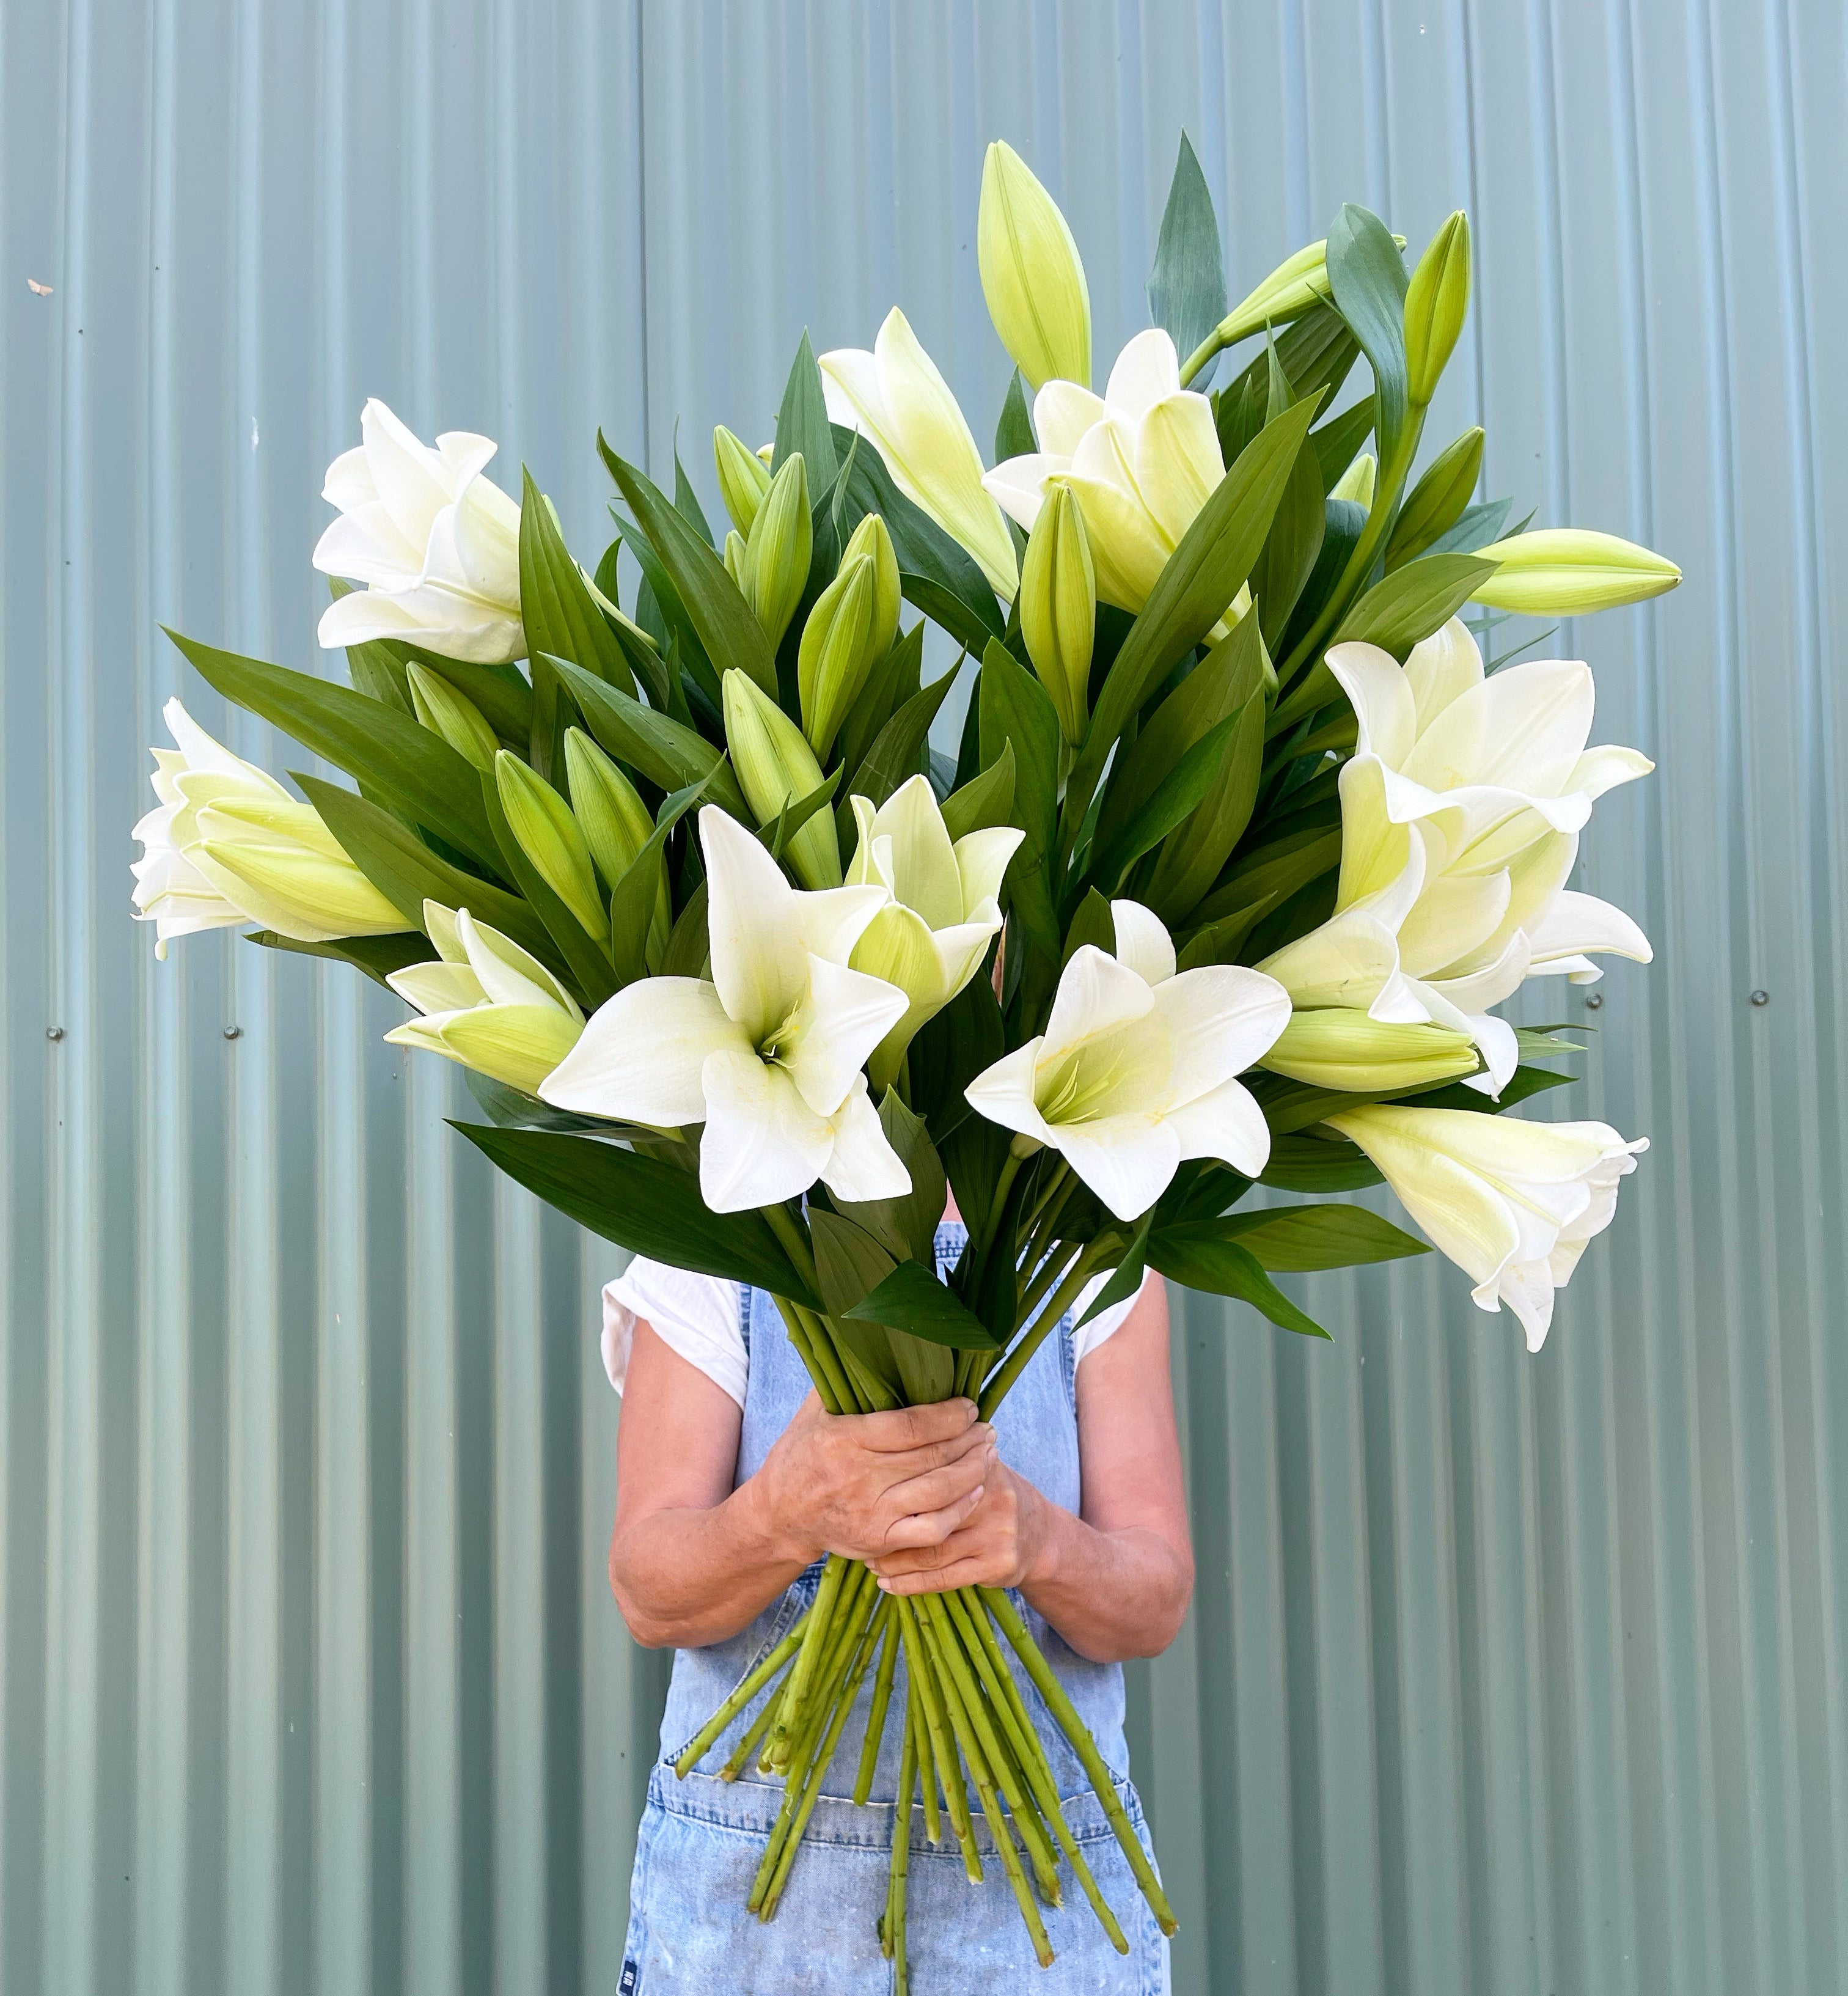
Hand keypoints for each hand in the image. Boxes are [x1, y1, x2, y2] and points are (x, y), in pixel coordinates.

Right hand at [748, 1393, 999, 1566]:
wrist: (781, 1514)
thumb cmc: (802, 1453)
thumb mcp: (813, 1411)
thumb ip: (843, 1380)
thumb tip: (878, 1341)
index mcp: (844, 1439)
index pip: (911, 1426)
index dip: (949, 1416)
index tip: (969, 1406)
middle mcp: (858, 1477)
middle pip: (931, 1456)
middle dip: (969, 1439)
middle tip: (988, 1427)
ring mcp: (871, 1513)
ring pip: (938, 1492)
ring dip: (973, 1470)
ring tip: (989, 1452)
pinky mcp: (879, 1541)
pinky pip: (932, 1529)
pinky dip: (960, 1510)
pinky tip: (974, 1491)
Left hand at [865, 1461, 1049, 1596]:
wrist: (1041, 1536)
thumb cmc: (990, 1497)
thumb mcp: (976, 1467)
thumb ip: (942, 1457)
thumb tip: (882, 1439)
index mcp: (981, 1465)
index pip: (931, 1473)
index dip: (895, 1487)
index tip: (864, 1496)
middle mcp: (991, 1496)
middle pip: (929, 1513)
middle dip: (890, 1528)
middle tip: (861, 1535)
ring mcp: (997, 1532)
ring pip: (933, 1551)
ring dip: (895, 1561)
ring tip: (870, 1563)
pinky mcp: (998, 1564)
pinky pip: (945, 1578)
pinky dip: (911, 1584)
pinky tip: (889, 1584)